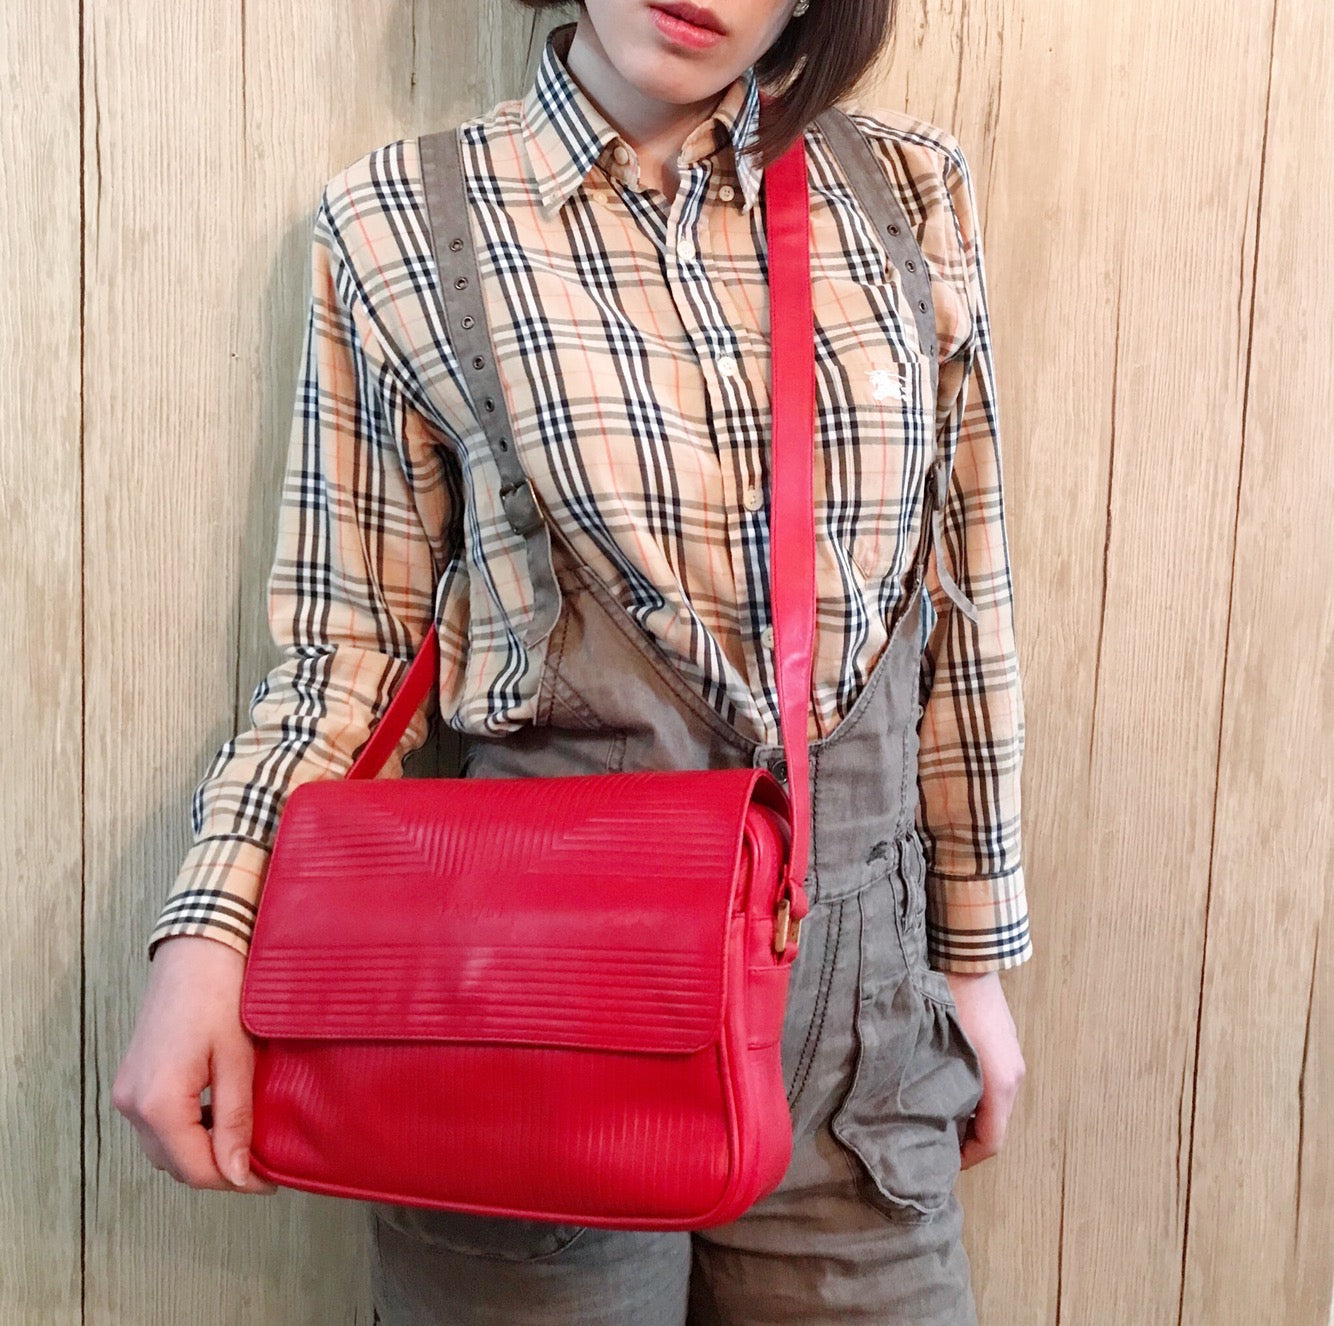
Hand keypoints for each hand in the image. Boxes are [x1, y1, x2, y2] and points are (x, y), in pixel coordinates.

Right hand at [112, 935, 276, 1194]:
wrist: (197, 947)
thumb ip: (236, 1119)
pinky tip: (219, 1114)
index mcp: (159, 1103)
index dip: (236, 1181)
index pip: (196, 1169)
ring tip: (245, 1136)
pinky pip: (157, 1124)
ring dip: (201, 1151)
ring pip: (164, 1148)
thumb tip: (238, 1174)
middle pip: (176, 1164)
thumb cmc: (221, 992)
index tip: (269, 1180)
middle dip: (218, 1169)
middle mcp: (132, 1104)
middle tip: (262, 1160)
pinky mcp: (132, 1079)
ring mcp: (127, 1091)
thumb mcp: (237, 1059)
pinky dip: (187, 1130)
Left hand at [943, 969, 1025, 1170]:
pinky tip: (947, 1084)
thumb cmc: (950, 1002)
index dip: (966, 1160)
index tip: (941, 1163)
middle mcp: (1013, 1076)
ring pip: (995, 1104)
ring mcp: (1012, 1058)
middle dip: (966, 1138)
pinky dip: (976, 1093)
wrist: (969, 959)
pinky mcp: (1006, 1044)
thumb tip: (915, 1117)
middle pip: (995, 1125)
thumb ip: (933, 1087)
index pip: (991, 1142)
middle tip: (932, 1139)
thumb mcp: (937, 1050)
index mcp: (1000, 1084)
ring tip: (935, 1113)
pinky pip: (994, 1082)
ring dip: (970, 1114)